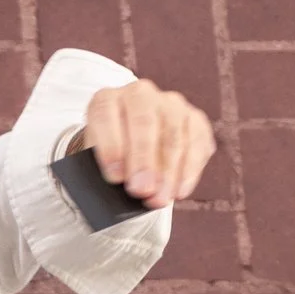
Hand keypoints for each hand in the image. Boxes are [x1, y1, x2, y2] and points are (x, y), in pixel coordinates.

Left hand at [80, 79, 215, 207]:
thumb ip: (102, 172)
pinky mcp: (194, 118)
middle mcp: (139, 94)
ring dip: (167, 171)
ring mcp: (170, 104)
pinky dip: (188, 169)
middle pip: (144, 121)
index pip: (105, 114)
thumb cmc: (112, 159)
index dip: (111, 146)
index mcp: (106, 101)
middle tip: (142, 191)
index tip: (115, 177)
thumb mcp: (97, 164)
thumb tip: (119, 187)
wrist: (133, 149)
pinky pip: (196, 141)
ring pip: (173, 133)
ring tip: (160, 199)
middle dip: (144, 160)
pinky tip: (180, 191)